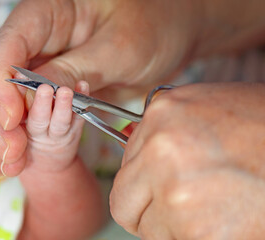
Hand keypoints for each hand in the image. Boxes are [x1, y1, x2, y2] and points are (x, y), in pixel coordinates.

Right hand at [0, 0, 198, 176]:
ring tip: (12, 165)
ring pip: (12, 100)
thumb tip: (38, 94)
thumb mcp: (118, 48)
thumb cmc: (152, 26)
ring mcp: (45, 66)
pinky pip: (33, 111)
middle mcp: (38, 40)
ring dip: (8, 134)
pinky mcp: (56, 89)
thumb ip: (75, 69)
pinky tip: (13, 161)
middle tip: (11, 154)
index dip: (2, 85)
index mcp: (47, 13)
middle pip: (1, 78)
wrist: (170, 36)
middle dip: (0, 118)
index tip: (12, 119)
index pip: (9, 46)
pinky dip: (23, 136)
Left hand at [110, 82, 264, 238]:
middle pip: (124, 201)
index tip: (159, 187)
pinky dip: (191, 238)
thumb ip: (164, 129)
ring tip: (212, 210)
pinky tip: (224, 221)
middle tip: (180, 207)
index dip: (143, 182)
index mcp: (162, 113)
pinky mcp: (196, 230)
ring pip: (148, 228)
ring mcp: (176, 189)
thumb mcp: (207, 110)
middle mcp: (161, 147)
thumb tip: (129, 141)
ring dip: (172, 227)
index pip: (125, 165)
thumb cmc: (264, 131)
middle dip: (147, 210)